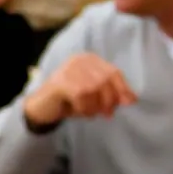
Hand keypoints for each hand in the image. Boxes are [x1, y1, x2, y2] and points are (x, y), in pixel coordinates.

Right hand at [23, 53, 137, 129]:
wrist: (40, 108)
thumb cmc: (69, 101)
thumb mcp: (94, 95)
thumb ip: (111, 93)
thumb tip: (132, 99)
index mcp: (89, 60)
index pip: (113, 72)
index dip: (123, 88)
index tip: (128, 103)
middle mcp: (79, 60)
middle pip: (105, 79)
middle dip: (109, 99)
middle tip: (107, 114)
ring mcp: (68, 69)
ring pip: (94, 88)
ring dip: (95, 106)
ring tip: (90, 113)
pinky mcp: (60, 81)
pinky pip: (81, 95)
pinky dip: (84, 108)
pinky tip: (81, 113)